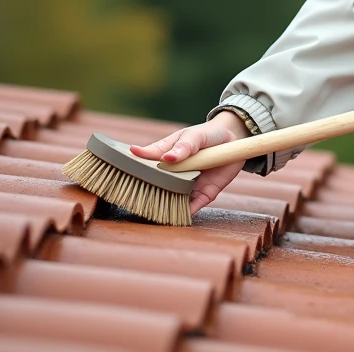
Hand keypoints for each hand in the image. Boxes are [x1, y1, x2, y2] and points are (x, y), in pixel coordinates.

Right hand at [129, 111, 252, 216]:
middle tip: (136, 203)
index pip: (146, 164)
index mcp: (167, 154)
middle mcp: (174, 173)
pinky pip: (194, 206)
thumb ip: (183, 146)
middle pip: (157, 186)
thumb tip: (167, 158)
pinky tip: (180, 219)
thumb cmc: (208, 134)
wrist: (234, 139)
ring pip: (173, 199)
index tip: (119, 175)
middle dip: (148, 194)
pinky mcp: (204, 193)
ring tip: (156, 216)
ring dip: (166, 208)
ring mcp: (188, 184)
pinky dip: (187, 213)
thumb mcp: (194, 135)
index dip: (133, 170)